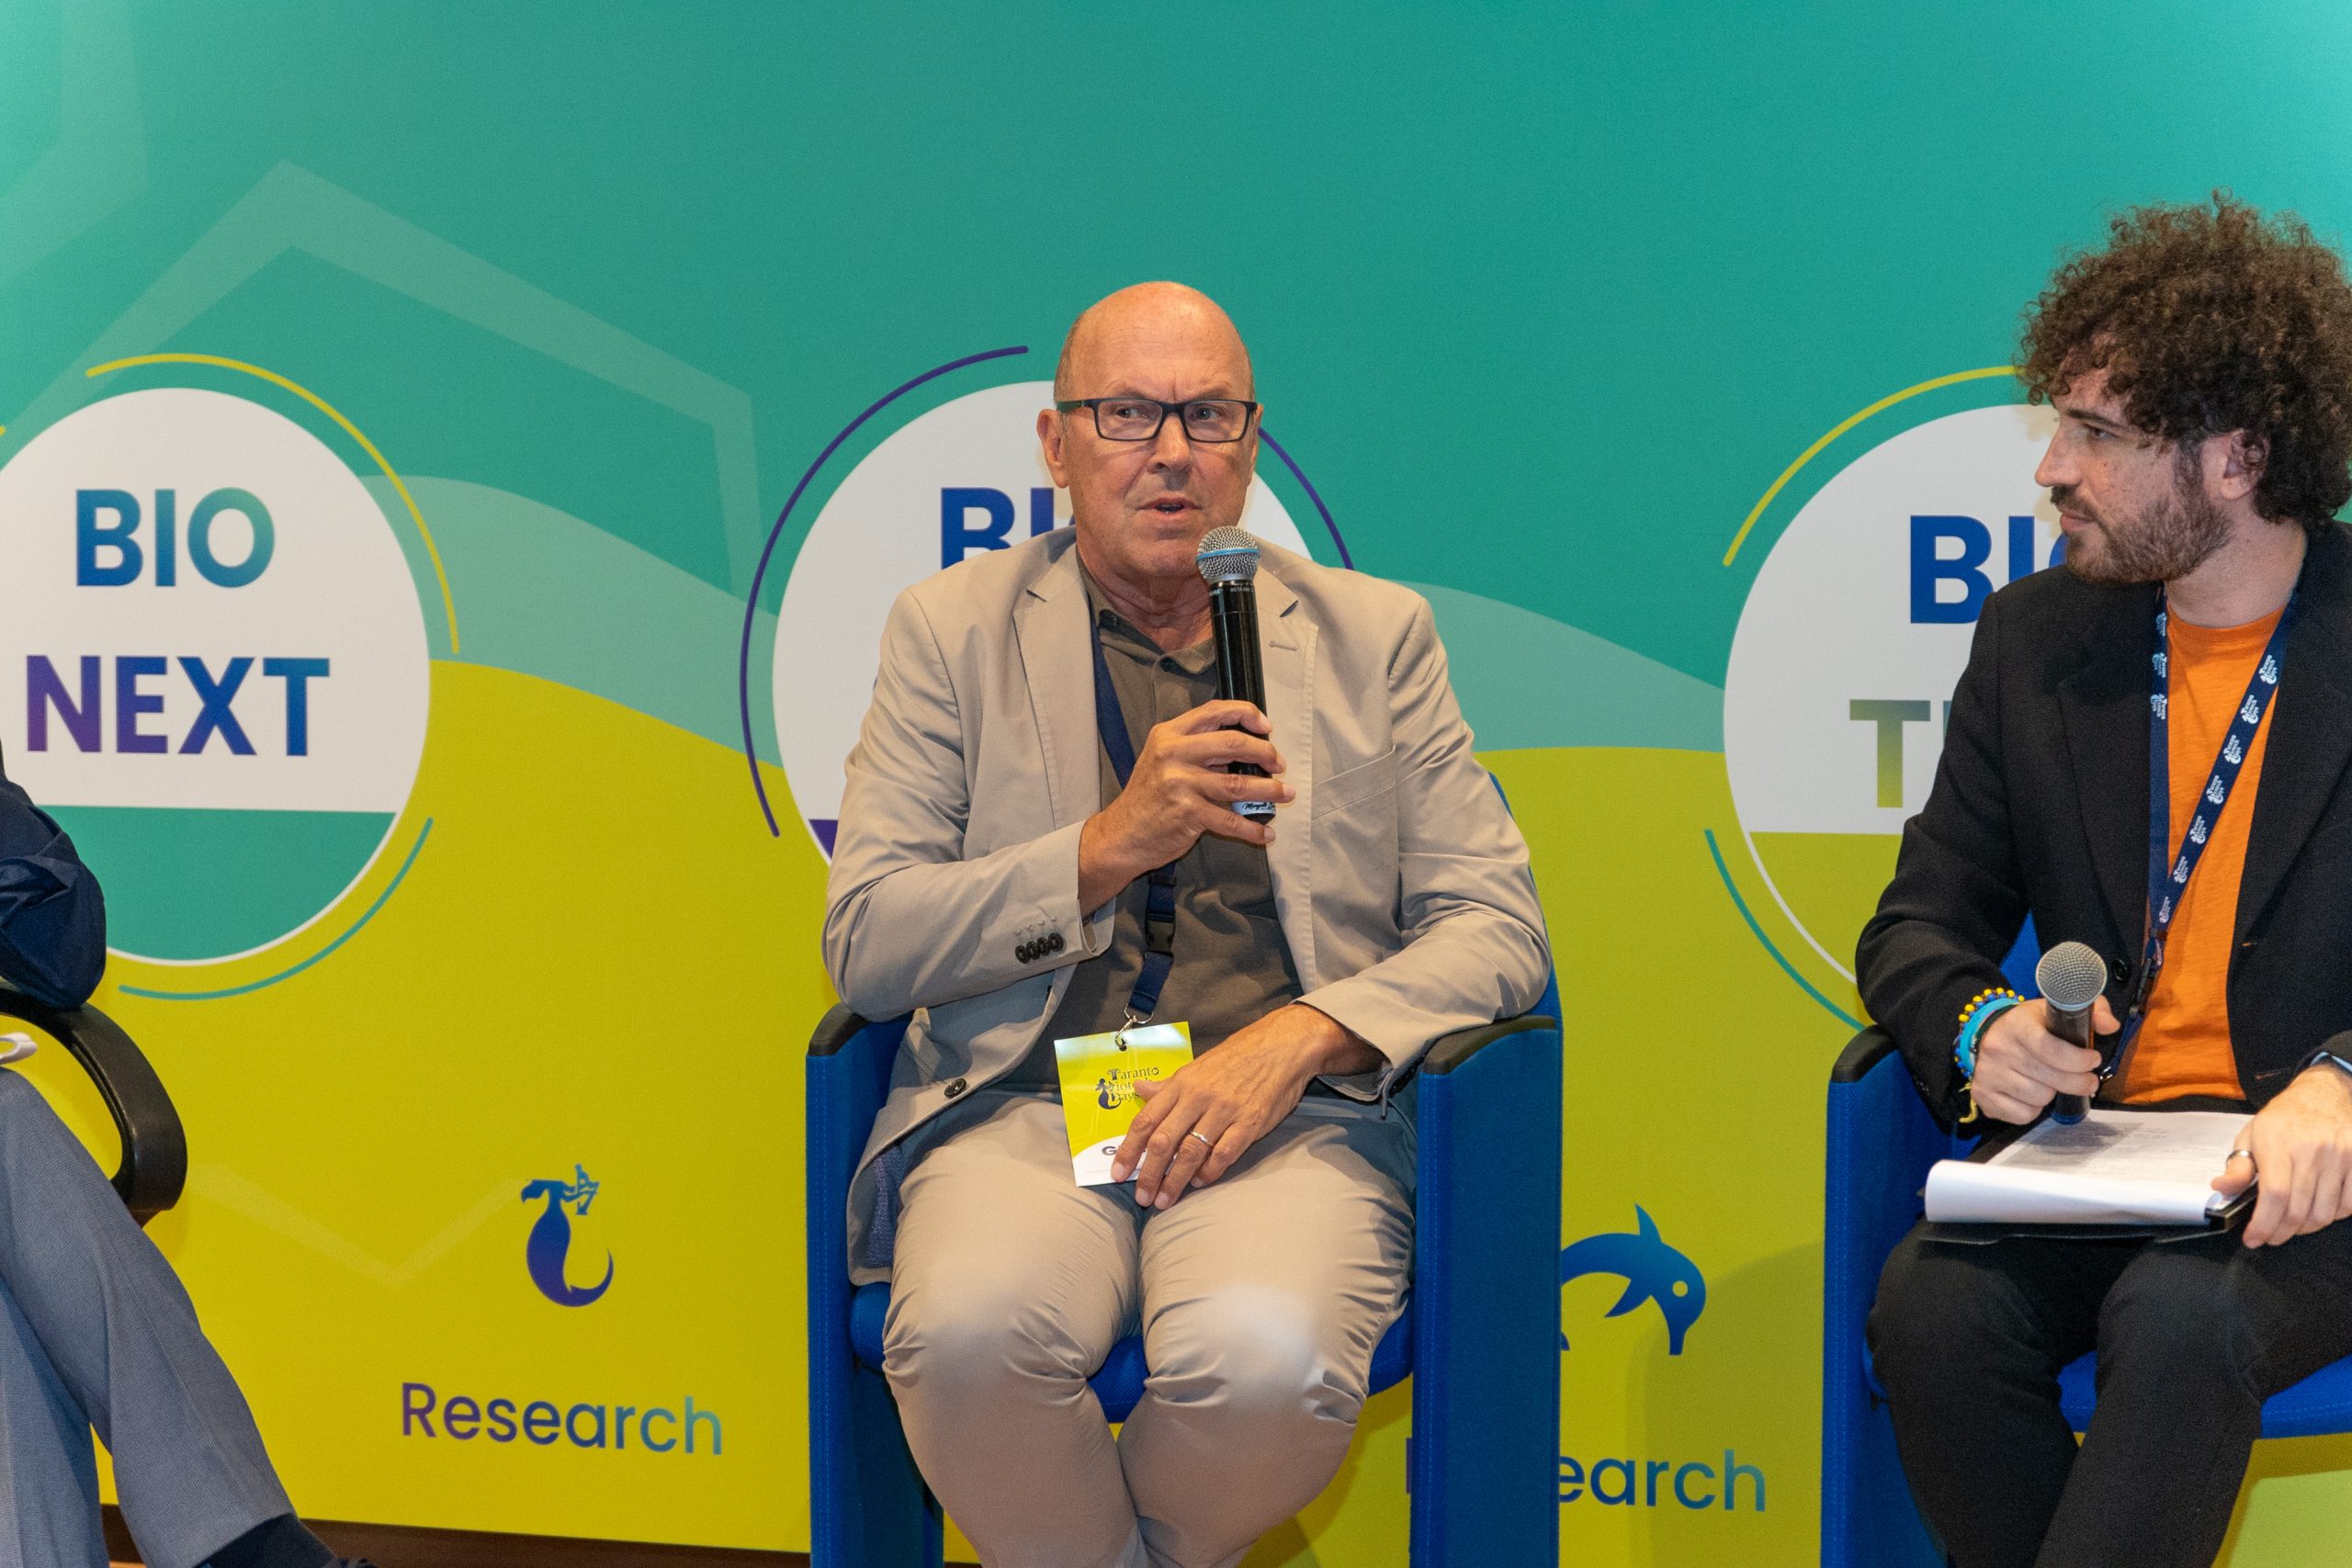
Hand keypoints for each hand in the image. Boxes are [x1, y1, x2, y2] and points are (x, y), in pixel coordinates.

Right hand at [1079, 700, 1290, 909]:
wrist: (1121, 834)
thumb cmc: (1146, 798)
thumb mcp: (1162, 759)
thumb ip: (1196, 748)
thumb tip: (1243, 749)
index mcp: (1169, 735)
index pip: (1214, 711)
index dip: (1246, 714)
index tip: (1266, 726)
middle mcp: (1173, 754)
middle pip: (1232, 743)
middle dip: (1265, 753)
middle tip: (1278, 764)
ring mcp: (1180, 783)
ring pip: (1238, 783)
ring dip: (1268, 790)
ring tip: (1284, 794)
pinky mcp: (1187, 813)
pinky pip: (1230, 820)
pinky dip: (1252, 829)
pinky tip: (1264, 832)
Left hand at [1109, 1004, 1380, 1207]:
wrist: (1282, 1046)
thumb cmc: (1237, 1057)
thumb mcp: (1197, 1066)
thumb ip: (1168, 1086)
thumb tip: (1139, 1090)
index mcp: (1182, 1083)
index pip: (1146, 1121)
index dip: (1129, 1150)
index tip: (1118, 1173)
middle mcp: (1198, 1097)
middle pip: (1164, 1141)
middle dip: (1149, 1174)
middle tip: (1142, 1197)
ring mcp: (1224, 1111)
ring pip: (1191, 1152)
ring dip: (1175, 1181)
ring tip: (1165, 1200)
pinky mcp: (1249, 1123)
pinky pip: (1224, 1154)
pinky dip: (1209, 1172)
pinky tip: (1200, 1182)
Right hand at [1970, 996, 2117, 1123]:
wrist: (1987, 1035)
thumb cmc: (2030, 1026)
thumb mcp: (2056, 1011)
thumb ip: (2091, 1011)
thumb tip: (2110, 1025)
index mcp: (2017, 1026)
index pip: (2050, 1049)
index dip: (2078, 1059)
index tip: (2093, 1059)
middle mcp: (1998, 1049)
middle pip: (2051, 1079)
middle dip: (2078, 1082)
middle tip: (2088, 1080)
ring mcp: (1988, 1075)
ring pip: (2039, 1099)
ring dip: (2052, 1094)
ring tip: (2051, 1082)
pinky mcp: (1983, 1096)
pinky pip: (2023, 1115)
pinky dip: (2034, 1109)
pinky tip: (2031, 1094)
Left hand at [2213, 1062, 2351, 1246]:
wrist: (2322, 1096)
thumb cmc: (2282, 1121)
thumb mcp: (2250, 1137)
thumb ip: (2237, 1167)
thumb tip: (2221, 1189)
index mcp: (2278, 1144)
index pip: (2274, 1196)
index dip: (2264, 1224)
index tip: (2253, 1239)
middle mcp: (2311, 1151)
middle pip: (2299, 1210)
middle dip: (2282, 1232)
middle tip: (2271, 1236)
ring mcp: (2340, 1156)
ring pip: (2325, 1213)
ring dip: (2306, 1227)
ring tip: (2293, 1224)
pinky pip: (2349, 1205)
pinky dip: (2333, 1215)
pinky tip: (2318, 1209)